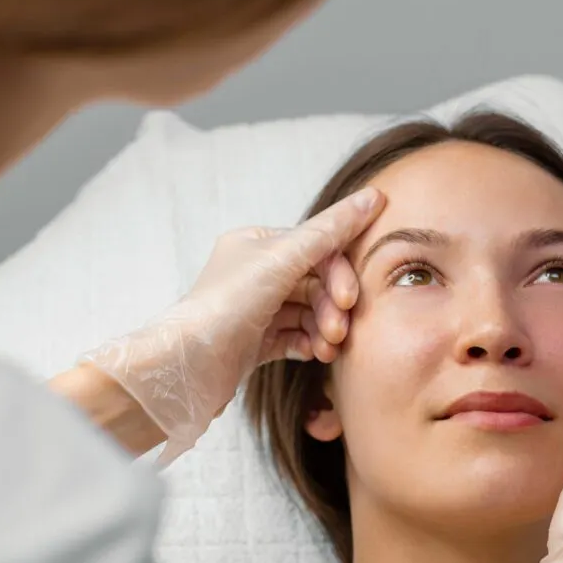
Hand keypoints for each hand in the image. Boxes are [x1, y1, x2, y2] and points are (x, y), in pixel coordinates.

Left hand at [82, 187, 384, 464]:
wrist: (188, 366)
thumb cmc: (227, 306)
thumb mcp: (282, 258)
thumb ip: (331, 230)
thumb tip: (374, 196)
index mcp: (256, 243)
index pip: (316, 247)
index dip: (339, 272)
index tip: (350, 298)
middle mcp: (255, 272)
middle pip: (315, 282)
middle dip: (332, 306)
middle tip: (339, 329)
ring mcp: (256, 309)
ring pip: (309, 312)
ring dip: (325, 328)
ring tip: (328, 348)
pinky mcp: (255, 342)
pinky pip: (295, 337)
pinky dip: (310, 344)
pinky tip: (315, 354)